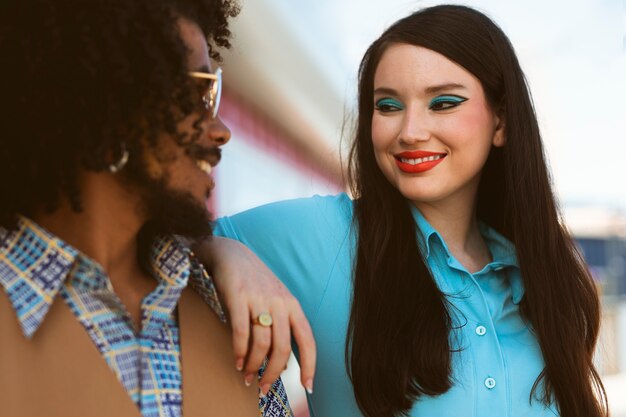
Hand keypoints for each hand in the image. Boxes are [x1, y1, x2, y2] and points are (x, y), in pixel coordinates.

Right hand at [192, 236, 315, 395]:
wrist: (231, 254)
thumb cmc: (254, 283)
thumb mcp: (275, 301)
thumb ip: (280, 326)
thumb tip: (282, 362)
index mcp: (292, 305)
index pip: (307, 339)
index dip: (309, 365)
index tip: (308, 386)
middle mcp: (279, 303)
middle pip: (282, 348)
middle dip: (273, 373)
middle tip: (263, 387)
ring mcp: (259, 299)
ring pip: (262, 343)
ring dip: (254, 365)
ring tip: (247, 376)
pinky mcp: (238, 297)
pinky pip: (242, 332)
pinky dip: (240, 351)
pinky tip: (237, 361)